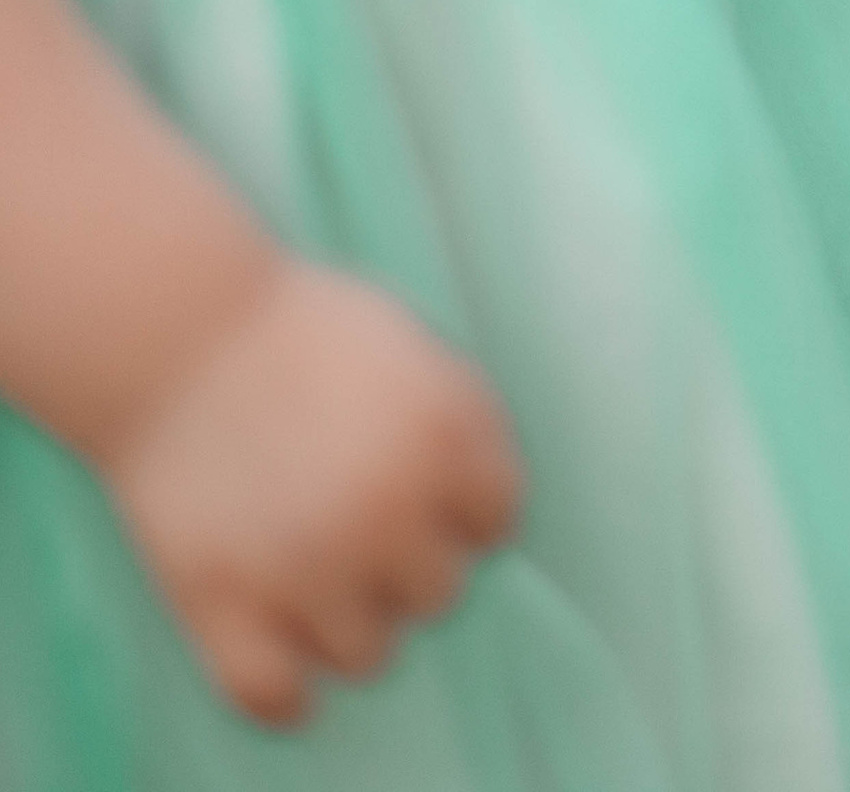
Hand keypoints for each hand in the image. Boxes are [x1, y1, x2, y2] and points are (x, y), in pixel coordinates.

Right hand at [101, 258, 520, 730]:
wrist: (179, 333)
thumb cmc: (303, 328)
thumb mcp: (418, 352)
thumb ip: (461, 427)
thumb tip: (480, 505)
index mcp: (444, 439)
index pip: (497, 520)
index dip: (466, 508)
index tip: (435, 496)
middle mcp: (386, 512)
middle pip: (439, 594)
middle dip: (411, 563)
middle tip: (369, 530)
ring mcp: (303, 567)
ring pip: (367, 656)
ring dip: (352, 624)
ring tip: (325, 583)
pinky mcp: (221, 603)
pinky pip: (271, 693)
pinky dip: (284, 694)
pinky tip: (289, 662)